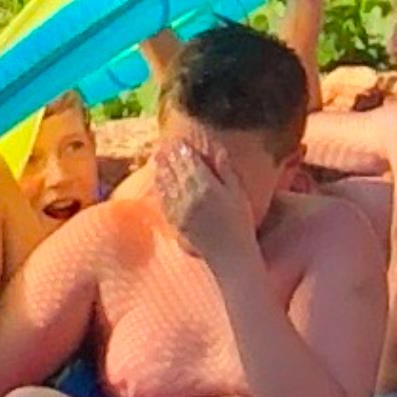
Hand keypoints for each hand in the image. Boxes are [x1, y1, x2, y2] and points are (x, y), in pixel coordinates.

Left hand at [154, 136, 257, 269]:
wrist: (230, 254)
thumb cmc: (240, 223)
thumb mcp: (239, 195)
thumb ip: (227, 172)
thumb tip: (219, 150)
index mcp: (208, 187)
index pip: (192, 164)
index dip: (184, 152)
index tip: (179, 142)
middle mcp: (192, 196)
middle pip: (177, 172)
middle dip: (170, 158)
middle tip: (163, 146)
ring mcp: (182, 210)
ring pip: (169, 185)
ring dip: (162, 170)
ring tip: (157, 158)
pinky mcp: (177, 222)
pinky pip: (166, 201)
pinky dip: (161, 189)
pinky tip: (158, 182)